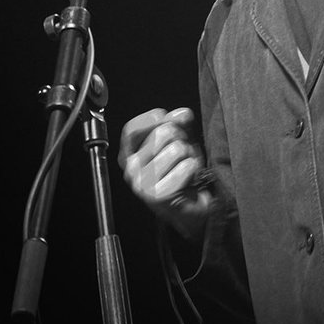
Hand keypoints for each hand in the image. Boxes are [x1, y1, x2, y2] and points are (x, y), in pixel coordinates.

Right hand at [118, 107, 211, 237]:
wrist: (193, 210)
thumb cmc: (184, 176)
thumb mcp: (182, 143)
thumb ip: (180, 125)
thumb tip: (181, 113)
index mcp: (130, 157)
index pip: (132, 129)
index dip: (151, 118)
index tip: (165, 117)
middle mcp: (131, 171)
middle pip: (162, 133)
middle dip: (181, 139)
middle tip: (183, 156)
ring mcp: (142, 184)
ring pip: (176, 148)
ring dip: (189, 156)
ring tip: (186, 169)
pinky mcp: (158, 196)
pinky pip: (186, 166)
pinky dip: (193, 170)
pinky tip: (189, 181)